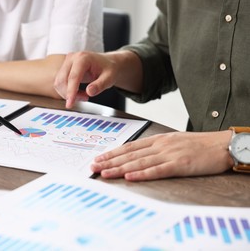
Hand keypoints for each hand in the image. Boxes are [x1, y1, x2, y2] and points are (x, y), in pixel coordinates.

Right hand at [54, 52, 117, 107]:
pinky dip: (67, 91)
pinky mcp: (64, 68)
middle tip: (85, 98)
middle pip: (62, 80)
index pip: (73, 77)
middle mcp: (72, 58)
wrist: (108, 63)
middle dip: (70, 94)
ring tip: (83, 95)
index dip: (71, 92)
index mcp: (83, 58)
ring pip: (59, 82)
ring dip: (68, 93)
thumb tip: (89, 92)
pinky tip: (78, 92)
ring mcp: (67, 62)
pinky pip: (60, 83)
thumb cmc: (109, 69)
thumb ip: (100, 85)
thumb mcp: (110, 78)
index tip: (70, 104)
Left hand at [91, 131, 233, 180]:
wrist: (222, 144)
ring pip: (139, 162)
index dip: (113, 153)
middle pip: (130, 154)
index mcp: (158, 139)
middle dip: (110, 161)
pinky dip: (142, 174)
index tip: (99, 158)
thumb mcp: (173, 141)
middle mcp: (160, 146)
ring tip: (104, 173)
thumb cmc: (198, 144)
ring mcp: (169, 155)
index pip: (130, 146)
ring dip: (119, 168)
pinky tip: (129, 177)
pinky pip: (157, 170)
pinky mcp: (180, 165)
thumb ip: (156, 147)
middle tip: (93, 166)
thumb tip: (139, 155)